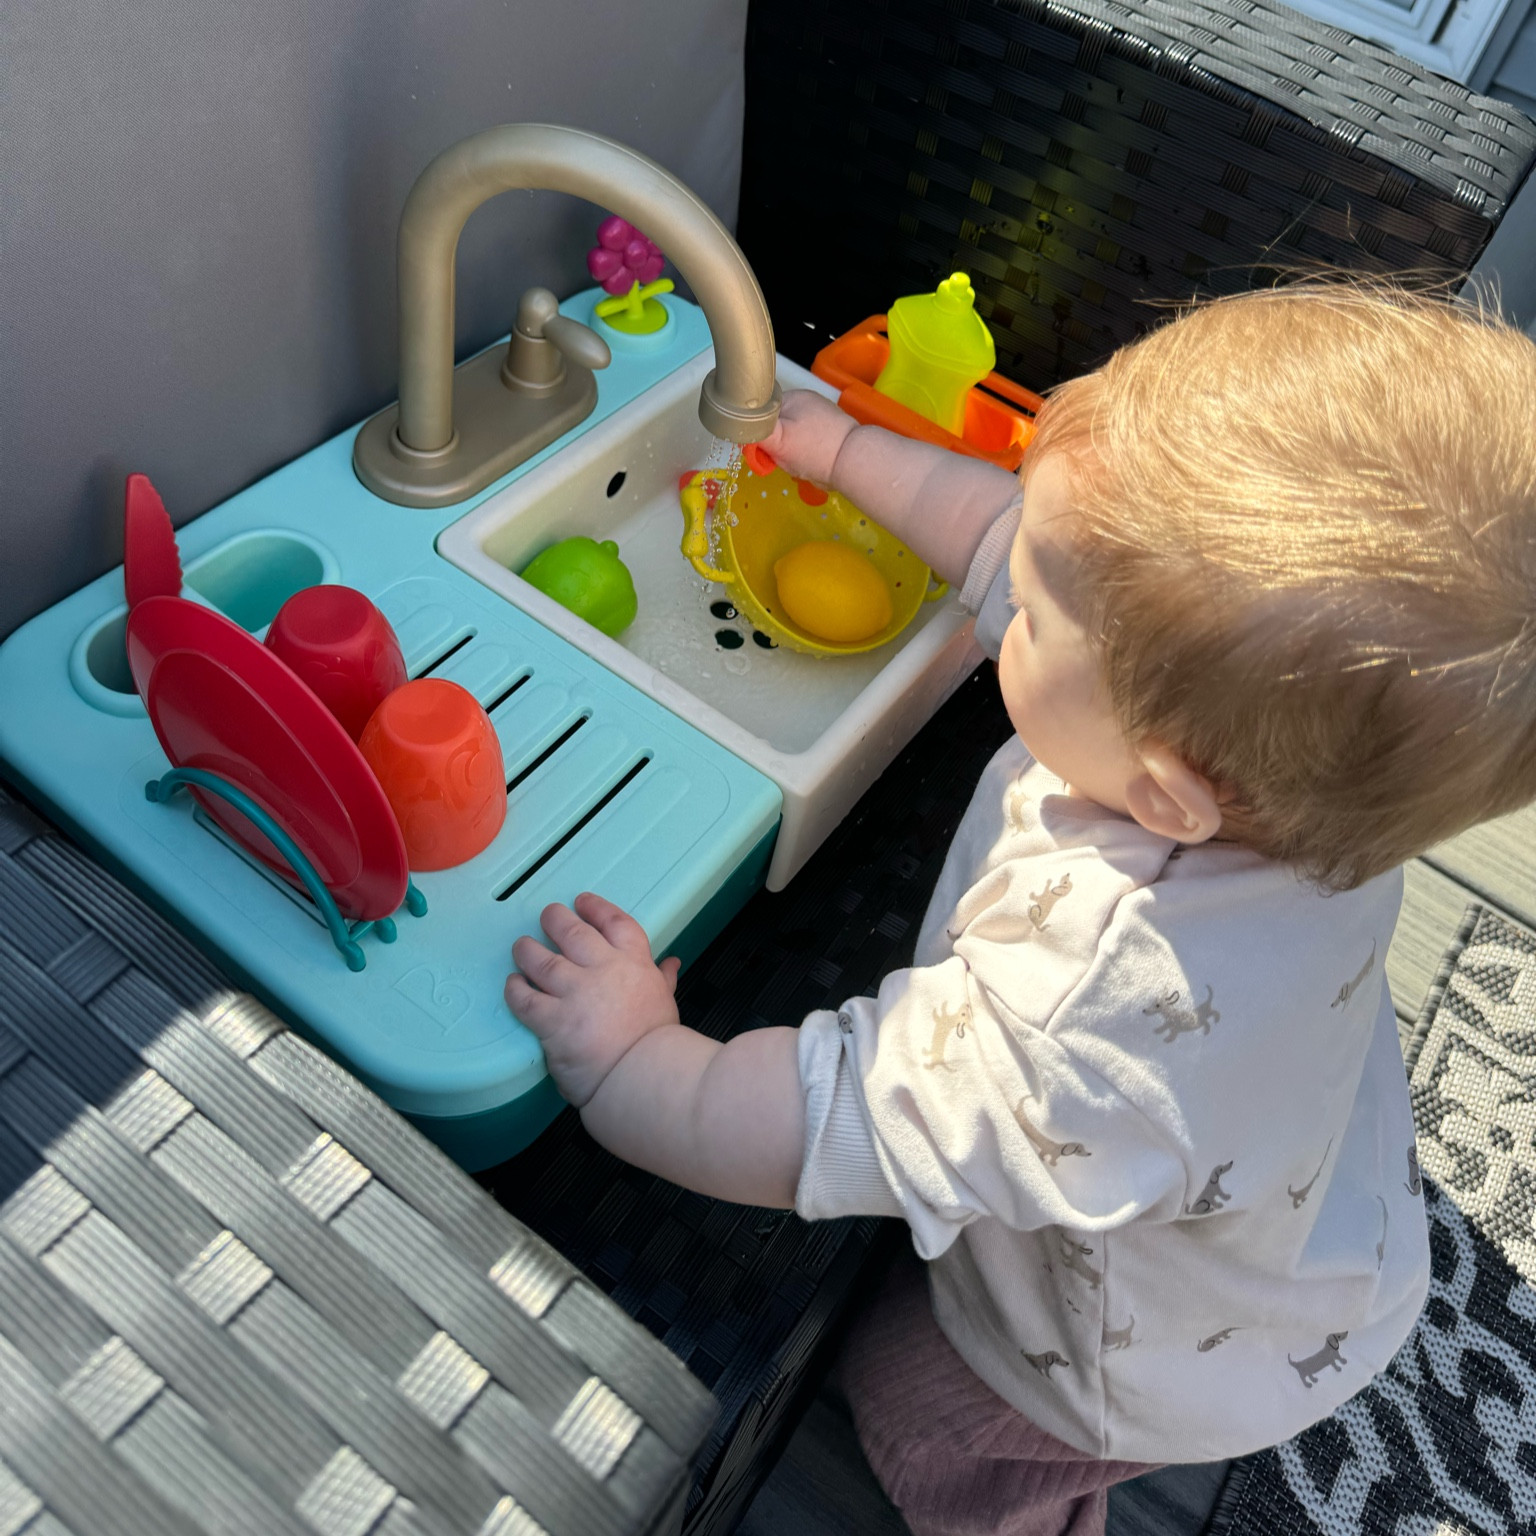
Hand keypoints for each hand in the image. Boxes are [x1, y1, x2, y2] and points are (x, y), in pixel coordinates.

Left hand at [507, 892, 681, 1106]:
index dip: (595, 908)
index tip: (582, 901)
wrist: (643, 1075)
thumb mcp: (666, 1001)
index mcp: (634, 963)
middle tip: (547, 916)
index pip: (614, 922)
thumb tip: (672, 963)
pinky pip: (524, 998)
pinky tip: (513, 985)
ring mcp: (574, 992)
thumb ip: (662, 980)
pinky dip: (515, 989)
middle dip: (555, 919)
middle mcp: (602, 969)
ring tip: (521, 947)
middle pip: (572, 932)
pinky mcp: (552, 1019)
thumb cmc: (658, 1042)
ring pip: (541, 960)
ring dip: (527, 950)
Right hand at [755, 390, 856, 485]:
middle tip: (783, 458)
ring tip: (799, 463)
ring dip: (790, 453)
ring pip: (792, 437)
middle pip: (777, 425)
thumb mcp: (777, 439)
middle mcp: (808, 403)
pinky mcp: (830, 436)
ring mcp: (821, 418)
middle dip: (776, 444)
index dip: (758, 431)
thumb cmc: (815, 449)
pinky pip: (807, 446)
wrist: (854, 463)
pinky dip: (805, 457)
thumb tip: (741, 427)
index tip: (763, 448)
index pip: (763, 411)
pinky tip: (809, 465)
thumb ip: (755, 432)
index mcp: (793, 397)